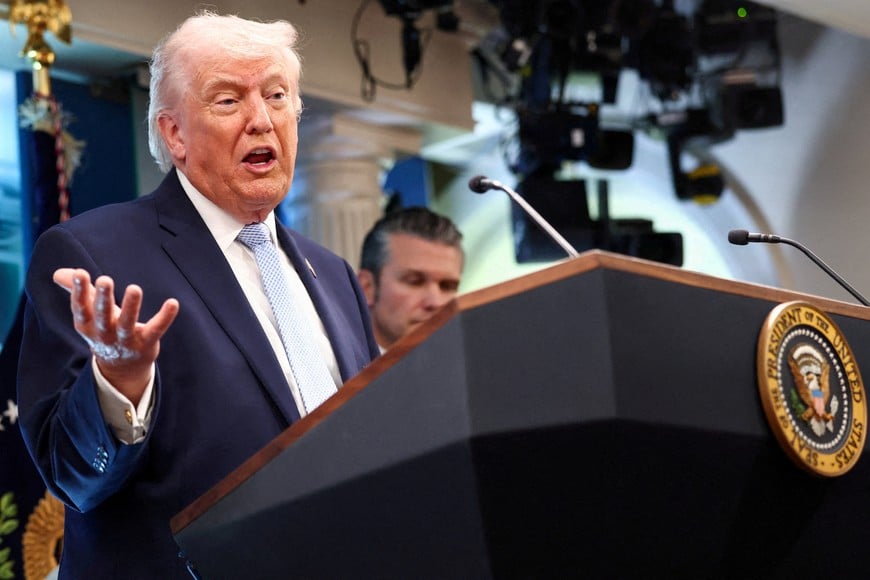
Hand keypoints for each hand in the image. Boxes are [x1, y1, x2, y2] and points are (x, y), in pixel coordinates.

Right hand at [53, 268, 179, 405]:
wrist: (122, 368)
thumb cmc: (105, 331)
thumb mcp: (90, 314)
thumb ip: (78, 291)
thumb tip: (58, 273)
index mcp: (88, 325)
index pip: (81, 308)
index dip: (79, 292)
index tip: (81, 273)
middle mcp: (105, 334)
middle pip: (103, 316)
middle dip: (102, 299)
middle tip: (104, 280)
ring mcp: (126, 341)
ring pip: (128, 324)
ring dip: (131, 307)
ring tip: (134, 288)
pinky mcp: (147, 344)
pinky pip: (156, 330)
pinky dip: (165, 317)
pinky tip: (173, 303)